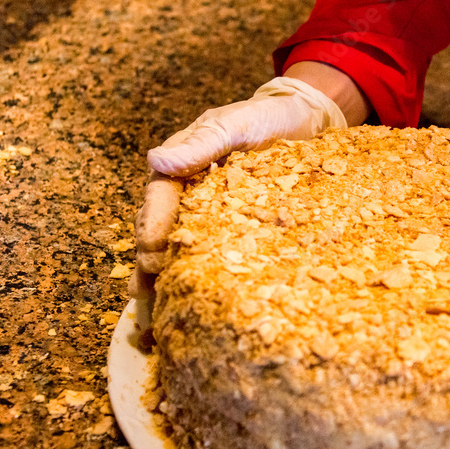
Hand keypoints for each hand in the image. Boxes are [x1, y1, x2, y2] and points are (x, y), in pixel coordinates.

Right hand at [128, 75, 350, 326]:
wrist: (304, 121)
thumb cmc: (268, 118)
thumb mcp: (238, 123)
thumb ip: (202, 143)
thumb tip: (155, 160)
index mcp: (182, 167)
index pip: (158, 202)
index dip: (152, 231)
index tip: (150, 258)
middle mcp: (187, 195)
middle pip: (158, 237)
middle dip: (148, 274)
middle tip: (144, 308)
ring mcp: (207, 215)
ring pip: (178, 255)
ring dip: (163, 290)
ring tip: (153, 330)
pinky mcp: (231, 232)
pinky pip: (210, 260)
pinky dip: (196, 287)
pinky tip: (188, 318)